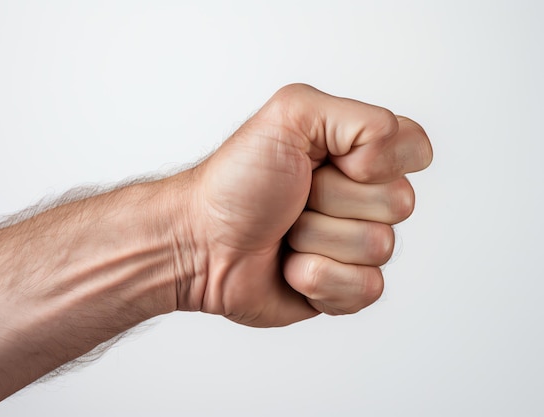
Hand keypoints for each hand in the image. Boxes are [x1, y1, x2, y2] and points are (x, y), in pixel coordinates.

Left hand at [179, 84, 431, 326]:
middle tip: (293, 198)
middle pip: (399, 201)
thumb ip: (357, 117)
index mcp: (357, 150)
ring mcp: (355, 243)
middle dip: (332, 200)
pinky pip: (367, 287)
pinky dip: (319, 278)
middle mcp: (363, 196)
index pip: (415, 149)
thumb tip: (388, 159)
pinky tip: (290, 268)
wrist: (198, 242)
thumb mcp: (290, 116)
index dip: (374, 160)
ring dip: (317, 239)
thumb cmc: (236, 181)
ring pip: (379, 246)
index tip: (325, 160)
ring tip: (285, 233)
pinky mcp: (345, 286)